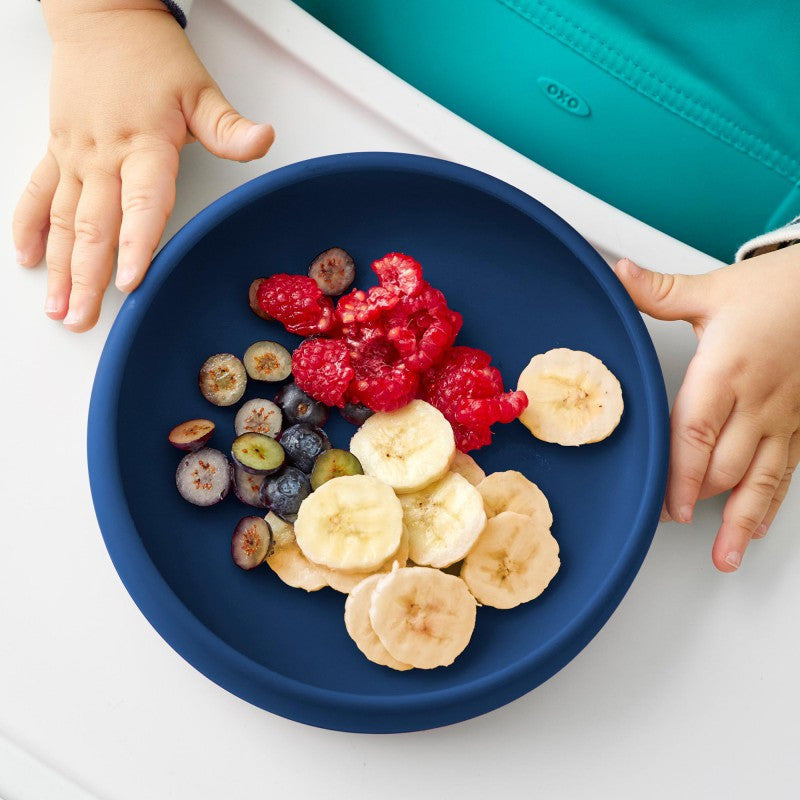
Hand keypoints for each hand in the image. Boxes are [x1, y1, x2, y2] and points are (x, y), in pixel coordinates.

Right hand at [13, 0, 273, 331]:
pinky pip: (35, 192)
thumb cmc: (152, 56)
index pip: (141, 204)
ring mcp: (74, 154)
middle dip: (88, 277)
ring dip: (58, 266)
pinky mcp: (56, 149)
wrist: (102, 15)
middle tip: (83, 318)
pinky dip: (28, 226)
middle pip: (94, 225)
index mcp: (144, 145)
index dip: (136, 244)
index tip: (129, 281)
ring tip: (57, 307)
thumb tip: (265, 138)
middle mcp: (103, 155)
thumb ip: (229, 128)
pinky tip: (27, 260)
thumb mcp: (200, 90)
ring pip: (61, 219)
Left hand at [614, 245, 799, 571]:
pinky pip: (788, 472)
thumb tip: (617, 275)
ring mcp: (785, 418)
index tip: (666, 507)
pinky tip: (757, 526)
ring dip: (741, 522)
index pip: (695, 434)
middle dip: (694, 498)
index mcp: (725, 371)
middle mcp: (757, 402)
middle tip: (668, 523)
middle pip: (723, 466)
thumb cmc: (780, 290)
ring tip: (726, 557)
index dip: (678, 475)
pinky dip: (770, 503)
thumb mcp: (714, 289)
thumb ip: (659, 291)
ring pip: (762, 480)